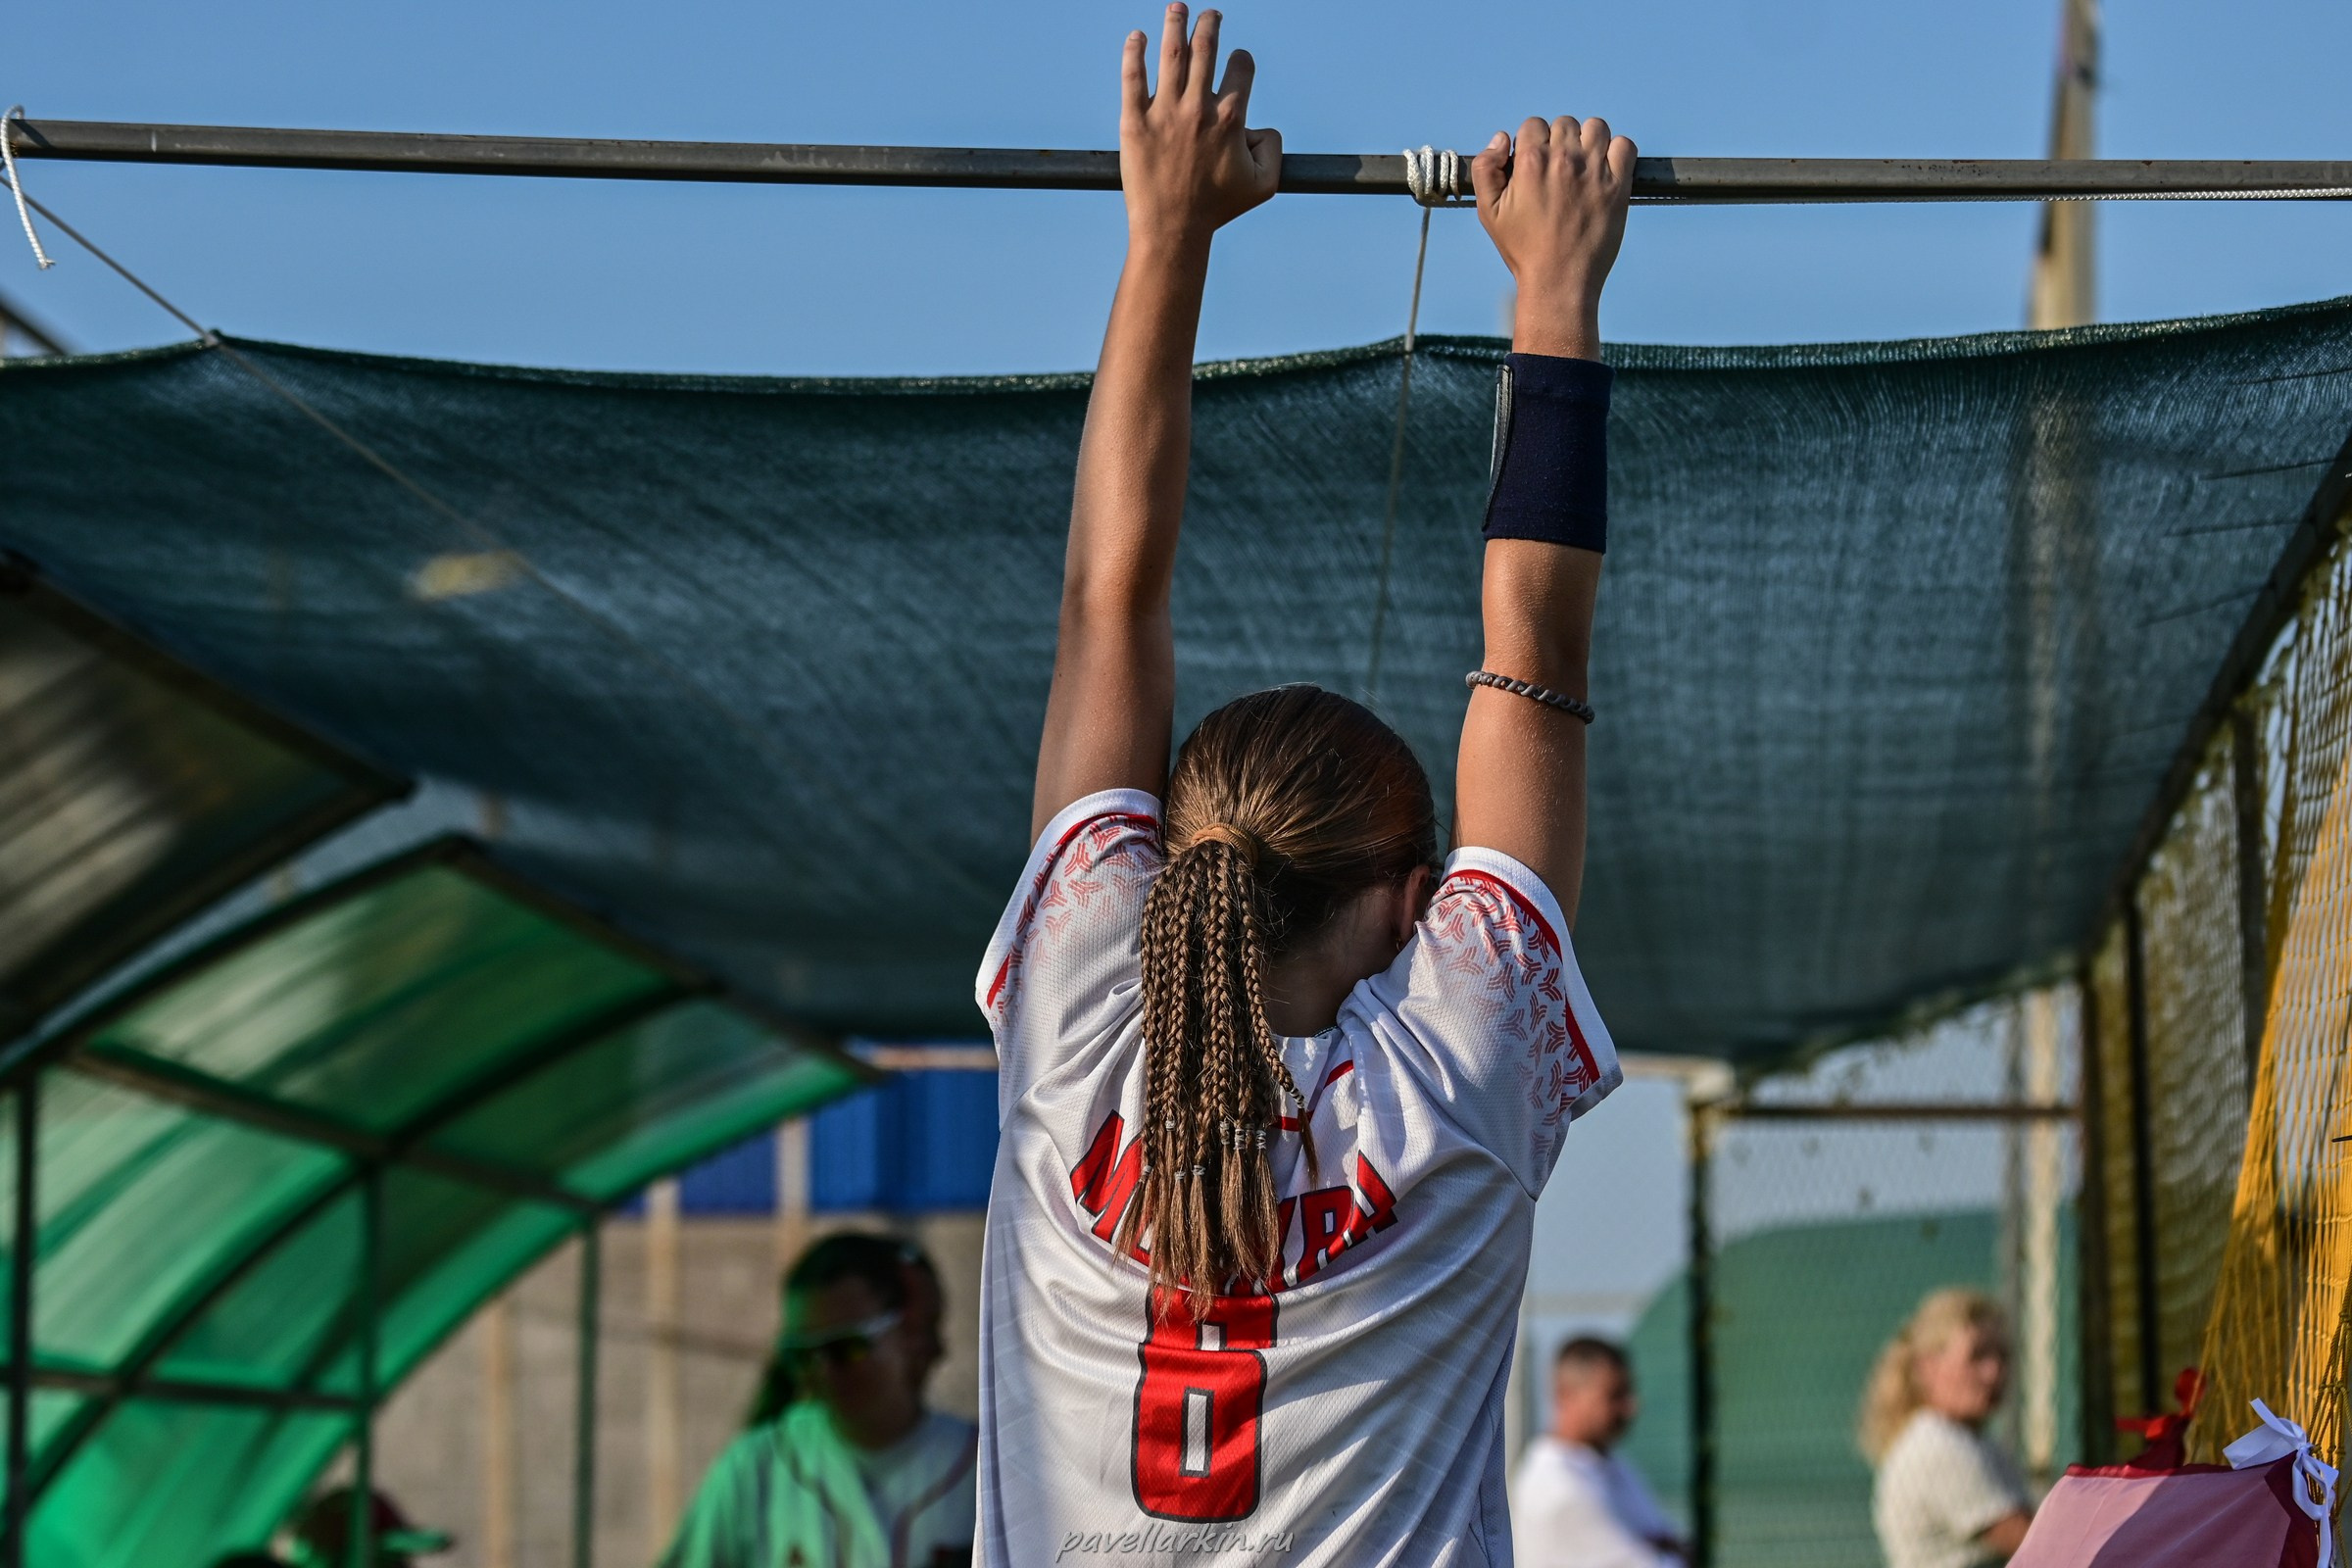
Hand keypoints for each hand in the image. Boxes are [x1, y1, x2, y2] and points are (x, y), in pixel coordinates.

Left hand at [1119, 5, 1280, 253]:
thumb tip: (1259, 126)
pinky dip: (1136, 51)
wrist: (1172, 229)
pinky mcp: (1134, 121)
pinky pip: (1133, 76)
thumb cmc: (1218, 208)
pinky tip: (1138, 37)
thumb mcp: (1265, 184)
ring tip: (1177, 7)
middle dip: (1210, 24)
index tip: (1236, 65)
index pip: (1241, 68)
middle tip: (1210, 15)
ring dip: (1175, 22)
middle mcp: (1199, 107)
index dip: (1242, 61)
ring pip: (1171, 51)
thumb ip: (1273, 147)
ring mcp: (1165, 112)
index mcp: (1231, 118)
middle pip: (1206, 47)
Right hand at [1472, 117, 1634, 358]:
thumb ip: (1485, 169)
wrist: (1559, 281)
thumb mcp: (1489, 212)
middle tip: (1558, 172)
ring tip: (1583, 166)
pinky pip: (1625, 146)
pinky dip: (1617, 152)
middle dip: (1559, 142)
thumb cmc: (1523, 249)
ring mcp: (1594, 171)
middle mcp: (1564, 160)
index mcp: (1531, 162)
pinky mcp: (1618, 185)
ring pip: (1596, 127)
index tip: (1535, 166)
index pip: (1533, 125)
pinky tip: (1606, 170)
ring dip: (1589, 141)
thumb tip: (1501, 138)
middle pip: (1565, 124)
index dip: (1532, 143)